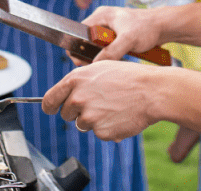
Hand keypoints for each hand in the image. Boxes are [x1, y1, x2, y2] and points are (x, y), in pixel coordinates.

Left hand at [42, 60, 157, 141]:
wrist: (151, 91)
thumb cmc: (129, 77)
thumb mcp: (100, 68)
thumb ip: (80, 81)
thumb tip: (68, 93)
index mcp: (75, 80)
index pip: (49, 99)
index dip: (49, 106)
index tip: (51, 109)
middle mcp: (78, 98)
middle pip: (66, 114)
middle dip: (77, 111)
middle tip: (98, 102)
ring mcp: (89, 116)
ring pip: (82, 124)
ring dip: (94, 119)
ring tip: (113, 106)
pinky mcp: (101, 132)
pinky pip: (98, 133)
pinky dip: (107, 127)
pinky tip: (119, 115)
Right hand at [81, 6, 164, 62]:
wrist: (164, 27)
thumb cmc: (147, 27)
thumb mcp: (128, 39)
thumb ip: (111, 51)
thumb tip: (95, 64)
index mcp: (101, 15)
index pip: (79, 32)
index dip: (77, 47)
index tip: (81, 61)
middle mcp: (102, 21)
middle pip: (86, 41)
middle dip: (88, 54)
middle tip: (93, 67)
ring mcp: (109, 29)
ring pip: (97, 47)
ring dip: (100, 56)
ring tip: (105, 65)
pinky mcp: (116, 37)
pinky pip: (106, 49)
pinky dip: (109, 57)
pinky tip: (114, 63)